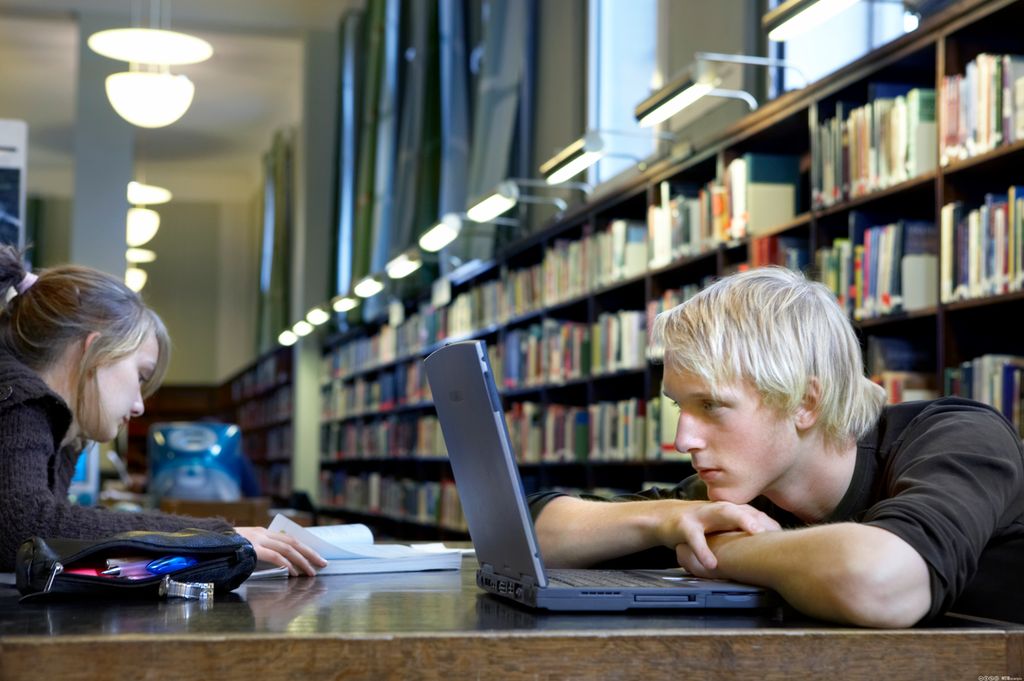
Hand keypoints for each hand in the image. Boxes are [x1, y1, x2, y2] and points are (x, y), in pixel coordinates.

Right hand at [235, 526, 327, 576]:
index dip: (305, 548)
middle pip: (293, 542)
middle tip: (323, 564)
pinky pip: (275, 556)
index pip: (290, 539)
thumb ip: (263, 552)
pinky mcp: (253, 549)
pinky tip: (293, 573)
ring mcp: (259, 540)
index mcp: (264, 532)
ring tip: (311, 572)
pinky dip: (286, 564)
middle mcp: (263, 534)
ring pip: (287, 549)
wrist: (208, 544)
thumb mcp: (248, 547)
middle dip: (310, 554)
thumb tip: (282, 563)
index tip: (316, 557)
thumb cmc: (227, 550)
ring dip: (302, 561)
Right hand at [656, 502, 780, 572]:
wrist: (662, 518)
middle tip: (780, 532)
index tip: (789, 540)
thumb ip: (739, 534)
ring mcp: (701, 514)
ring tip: (756, 531)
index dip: (772, 526)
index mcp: (729, 511)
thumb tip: (767, 551)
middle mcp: (718, 509)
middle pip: (745, 509)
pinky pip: (694, 537)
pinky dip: (703, 550)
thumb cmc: (698, 526)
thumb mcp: (720, 528)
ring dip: (740, 519)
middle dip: (763, 518)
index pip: (756, 515)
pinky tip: (711, 564)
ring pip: (723, 511)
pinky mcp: (683, 525)